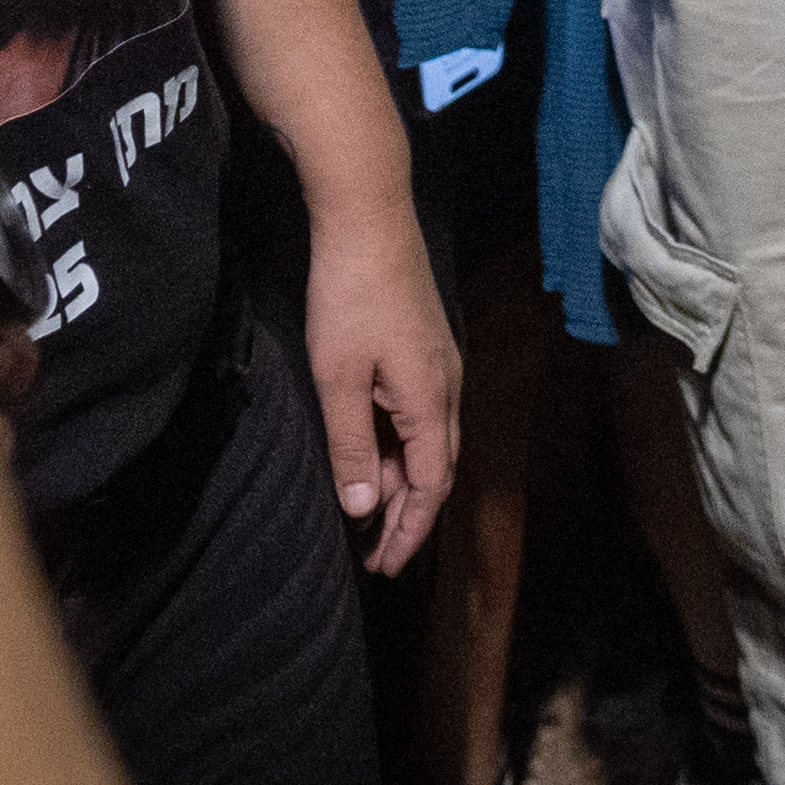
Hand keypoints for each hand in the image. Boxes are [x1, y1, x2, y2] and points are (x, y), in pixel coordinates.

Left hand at [304, 200, 460, 575]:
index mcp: (431, 401)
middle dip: (409, 516)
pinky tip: (371, 452)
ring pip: (428, 442)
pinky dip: (399, 448)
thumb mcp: (338, 378)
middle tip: (376, 554)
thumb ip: (351, 446)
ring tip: (367, 513)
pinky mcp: (424, 346)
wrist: (369, 217)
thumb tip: (362, 510)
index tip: (384, 567)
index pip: (430, 486)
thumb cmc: (349, 297)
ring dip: (401, 482)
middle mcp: (447, 387)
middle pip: (436, 469)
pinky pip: (420, 416)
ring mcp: (439, 364)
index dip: (409, 530)